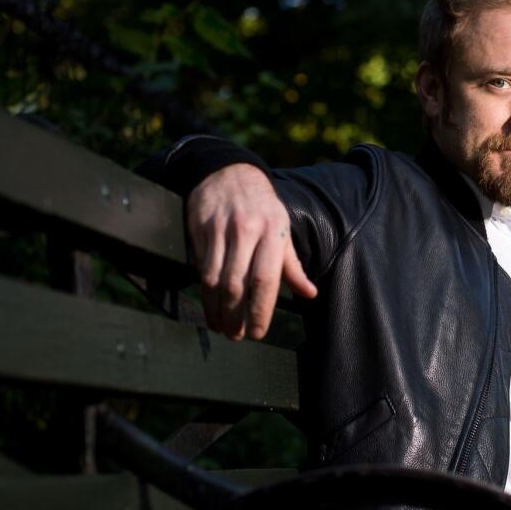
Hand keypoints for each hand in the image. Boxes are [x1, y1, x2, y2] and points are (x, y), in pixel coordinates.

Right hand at [187, 163, 317, 339]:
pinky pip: (201, 267)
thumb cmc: (262, 208)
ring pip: (215, 279)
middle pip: (238, 284)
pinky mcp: (201, 230)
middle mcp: (247, 231)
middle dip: (236, 316)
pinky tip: (209, 307)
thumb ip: (292, 265)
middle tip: (236, 336)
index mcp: (273, 233)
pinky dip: (204, 293)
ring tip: (221, 328)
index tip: (258, 332)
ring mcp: (221, 230)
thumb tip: (309, 294)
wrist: (230, 173)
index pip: (266, 279)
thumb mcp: (282, 230)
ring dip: (216, 310)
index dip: (261, 310)